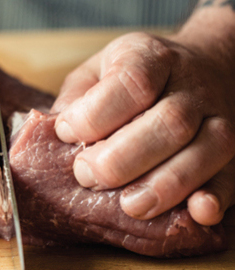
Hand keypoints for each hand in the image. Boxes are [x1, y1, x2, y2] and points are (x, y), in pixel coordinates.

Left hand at [52, 31, 234, 225]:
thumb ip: (78, 97)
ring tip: (129, 205)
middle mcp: (192, 86)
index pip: (132, 81)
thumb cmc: (138, 75)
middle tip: (88, 174)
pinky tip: (196, 212)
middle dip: (124, 156)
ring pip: (203, 152)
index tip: (67, 132)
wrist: (207, 66)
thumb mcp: (101, 69)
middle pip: (168, 122)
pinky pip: (230, 178)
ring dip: (165, 184)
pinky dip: (214, 198)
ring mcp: (219, 120)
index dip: (98, 112)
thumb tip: (52, 131)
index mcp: (152, 56)